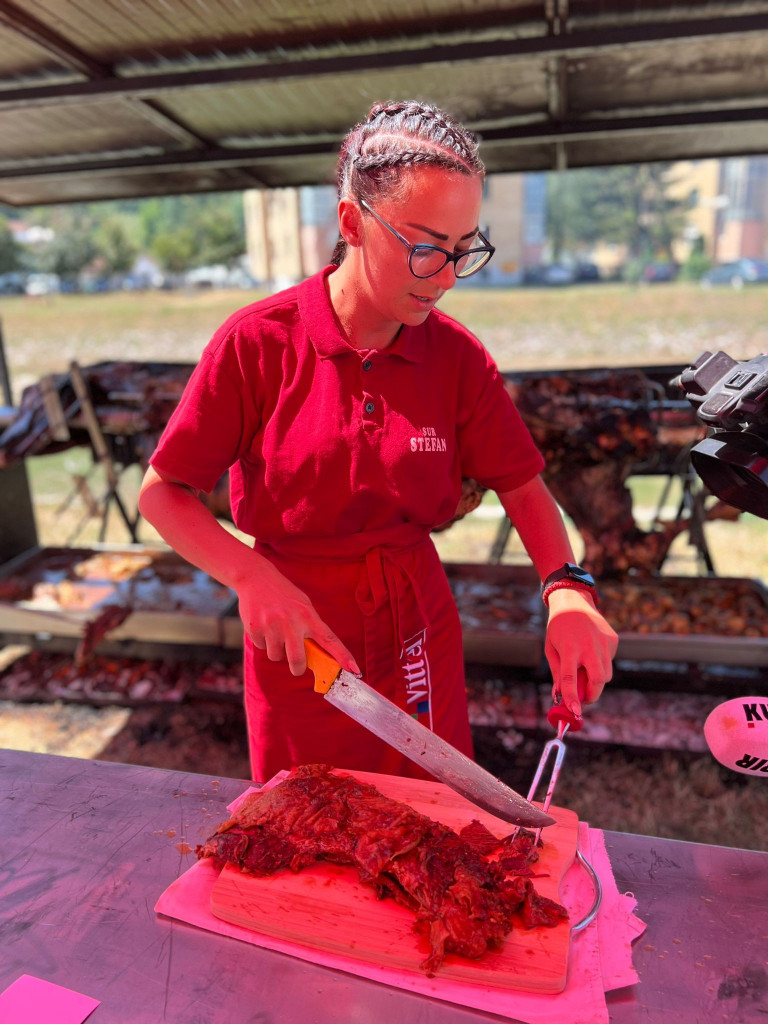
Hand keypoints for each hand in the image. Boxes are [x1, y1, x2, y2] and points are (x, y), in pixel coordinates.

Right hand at [235, 562, 359, 677]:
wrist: (256, 577)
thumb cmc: (283, 594)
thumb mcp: (302, 605)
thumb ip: (309, 627)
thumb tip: (316, 653)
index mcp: (308, 616)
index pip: (329, 639)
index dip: (343, 656)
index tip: (354, 670)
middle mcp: (291, 622)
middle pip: (298, 660)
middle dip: (297, 668)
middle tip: (297, 666)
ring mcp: (272, 626)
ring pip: (276, 656)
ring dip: (277, 650)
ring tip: (274, 631)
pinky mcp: (255, 628)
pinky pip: (261, 648)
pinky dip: (263, 641)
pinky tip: (263, 625)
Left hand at [544, 588, 617, 715]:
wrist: (573, 601)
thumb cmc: (558, 628)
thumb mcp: (551, 649)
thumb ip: (558, 673)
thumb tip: (561, 697)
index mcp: (569, 648)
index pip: (570, 679)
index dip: (573, 698)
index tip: (575, 711)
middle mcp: (589, 645)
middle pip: (598, 680)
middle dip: (592, 695)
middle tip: (584, 698)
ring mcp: (603, 642)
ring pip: (606, 674)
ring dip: (596, 681)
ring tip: (585, 670)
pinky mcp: (612, 639)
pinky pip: (609, 661)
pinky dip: (601, 664)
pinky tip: (592, 652)